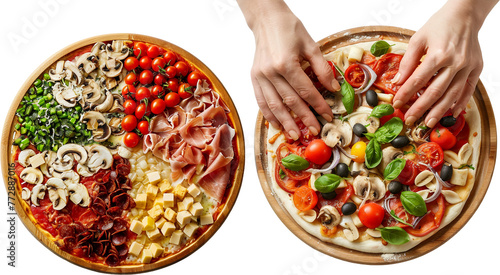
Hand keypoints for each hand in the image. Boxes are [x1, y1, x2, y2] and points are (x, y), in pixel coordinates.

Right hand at [238, 0, 339, 139]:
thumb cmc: (289, 28)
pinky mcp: (254, 78)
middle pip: (290, 102)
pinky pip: (261, 101)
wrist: (266, 20)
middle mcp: (271, 72)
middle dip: (304, 118)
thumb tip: (333, 87)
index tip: (328, 115)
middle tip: (314, 131)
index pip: (306, 91)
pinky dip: (268, 115)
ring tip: (295, 135)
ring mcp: (260, 76)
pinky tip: (277, 125)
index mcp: (286, 63)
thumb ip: (322, 68)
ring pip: (274, 106)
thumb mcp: (310, 45)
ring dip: (285, 122)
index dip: (318, 105)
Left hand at [392, 0, 496, 127]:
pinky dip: (460, 103)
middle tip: (410, 120)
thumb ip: (408, 62)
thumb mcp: (418, 39)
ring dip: (439, 111)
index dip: (406, 93)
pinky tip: (450, 113)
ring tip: (428, 123)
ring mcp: (468, 67)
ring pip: (452, 95)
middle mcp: (455, 62)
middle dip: (420, 108)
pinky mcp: (477, 68)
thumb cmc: (439, 25)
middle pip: (435, 91)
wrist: (465, 15)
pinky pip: (468, 90)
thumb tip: (398, 82)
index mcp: (439, 54)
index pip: (418, 80)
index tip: (397, 104)